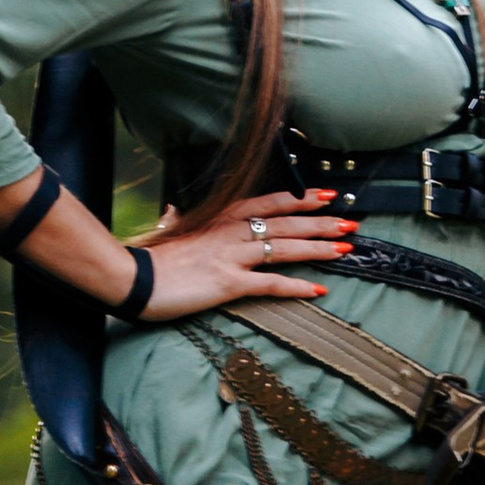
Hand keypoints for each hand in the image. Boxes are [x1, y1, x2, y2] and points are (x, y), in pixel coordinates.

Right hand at [133, 183, 359, 319]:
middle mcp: (232, 232)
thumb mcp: (168, 231)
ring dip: (318, 248)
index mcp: (221, 218)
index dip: (300, 199)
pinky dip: (297, 286)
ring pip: (285, 248)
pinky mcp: (229, 283)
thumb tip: (172, 211)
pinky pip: (270, 284)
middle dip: (321, 223)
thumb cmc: (151, 258)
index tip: (326, 195)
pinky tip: (318, 289)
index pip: (269, 203)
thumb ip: (177, 220)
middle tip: (350, 222)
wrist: (134, 278)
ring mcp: (232, 256)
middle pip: (286, 223)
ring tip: (345, 248)